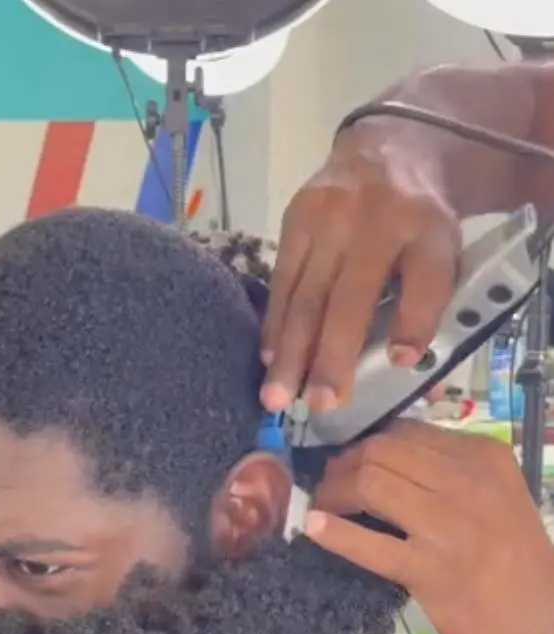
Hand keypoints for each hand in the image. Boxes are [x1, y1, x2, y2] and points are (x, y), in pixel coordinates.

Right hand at [261, 129, 461, 412]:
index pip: (426, 276)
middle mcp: (377, 220)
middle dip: (332, 356)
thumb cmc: (417, 223)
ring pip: (306, 294)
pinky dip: (274, 325)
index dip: (416, 319)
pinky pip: (281, 281)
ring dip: (290, 352)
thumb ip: (432, 306)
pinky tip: (269, 358)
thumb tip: (414, 373)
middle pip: (351, 297)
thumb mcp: (443, 252)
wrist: (388, 150)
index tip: (403, 360)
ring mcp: (330, 216)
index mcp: (428, 229)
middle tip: (320, 404)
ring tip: (278, 397)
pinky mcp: (295, 218)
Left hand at [305, 420, 553, 633]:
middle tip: (328, 487)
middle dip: (342, 466)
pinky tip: (314, 528)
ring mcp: (450, 525)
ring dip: (332, 494)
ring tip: (324, 508)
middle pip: (380, 452)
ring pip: (369, 483)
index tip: (347, 464)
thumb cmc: (511, 555)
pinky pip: (369, 544)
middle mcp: (468, 481)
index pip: (404, 431)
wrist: (544, 615)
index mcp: (482, 456)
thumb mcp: (492, 493)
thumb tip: (377, 455)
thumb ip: (445, 470)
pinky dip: (334, 533)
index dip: (364, 445)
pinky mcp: (431, 569)